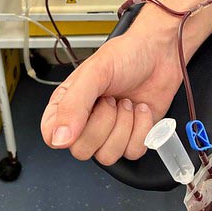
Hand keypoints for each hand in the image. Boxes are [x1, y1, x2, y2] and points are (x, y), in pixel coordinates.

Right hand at [40, 25, 183, 164]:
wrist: (159, 54)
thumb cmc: (126, 56)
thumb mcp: (94, 73)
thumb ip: (73, 105)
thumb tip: (59, 138)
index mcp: (67, 105)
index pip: (51, 137)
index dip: (66, 134)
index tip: (85, 115)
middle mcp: (86, 122)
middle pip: (82, 151)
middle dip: (103, 124)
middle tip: (111, 100)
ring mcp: (109, 132)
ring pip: (108, 156)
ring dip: (124, 127)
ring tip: (126, 103)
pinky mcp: (132, 137)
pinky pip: (132, 152)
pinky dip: (142, 130)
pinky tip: (141, 110)